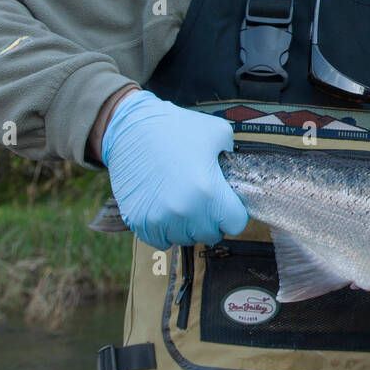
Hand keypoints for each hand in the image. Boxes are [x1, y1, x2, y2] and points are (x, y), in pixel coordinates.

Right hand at [101, 90, 247, 248]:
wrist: (131, 128)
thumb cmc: (174, 128)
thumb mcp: (218, 133)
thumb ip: (234, 156)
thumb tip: (237, 172)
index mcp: (208, 192)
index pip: (236, 224)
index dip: (234, 213)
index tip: (227, 205)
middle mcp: (185, 210)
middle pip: (211, 234)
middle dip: (211, 220)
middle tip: (203, 201)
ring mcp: (160, 219)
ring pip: (185, 239)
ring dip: (187, 226)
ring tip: (183, 202)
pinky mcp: (139, 221)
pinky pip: (160, 240)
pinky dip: (165, 230)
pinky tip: (166, 210)